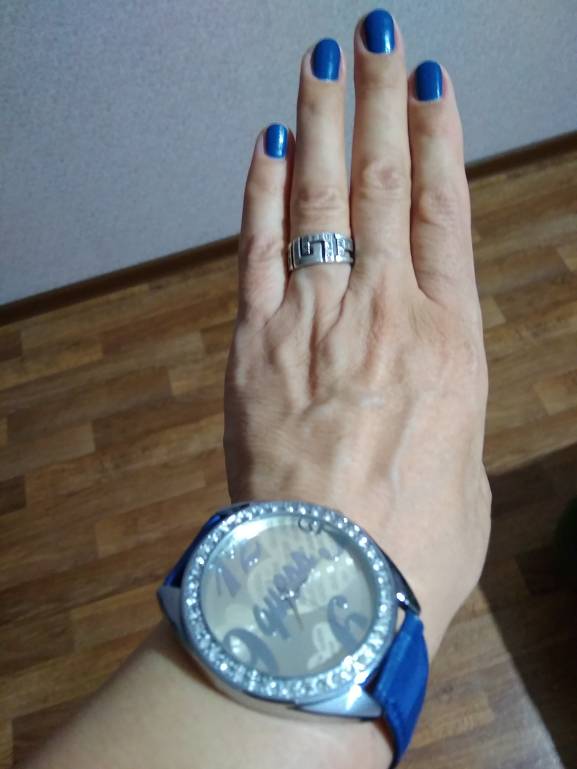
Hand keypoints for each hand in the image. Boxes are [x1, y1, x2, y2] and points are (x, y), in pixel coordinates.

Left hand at [224, 14, 490, 656]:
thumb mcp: (462, 473)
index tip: (428, 83)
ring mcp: (314, 323)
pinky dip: (264, 196)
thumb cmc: (414, 546)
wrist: (332, 589)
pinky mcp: (255, 347)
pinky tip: (268, 146)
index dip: (437, 141)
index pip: (444, 214)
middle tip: (374, 38)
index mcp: (451, 343)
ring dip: (320, 124)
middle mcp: (384, 315)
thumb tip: (425, 397)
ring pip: (321, 201)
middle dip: (377, 103)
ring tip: (321, 59)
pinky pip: (260, 252)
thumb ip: (443, 415)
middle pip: (382, 187)